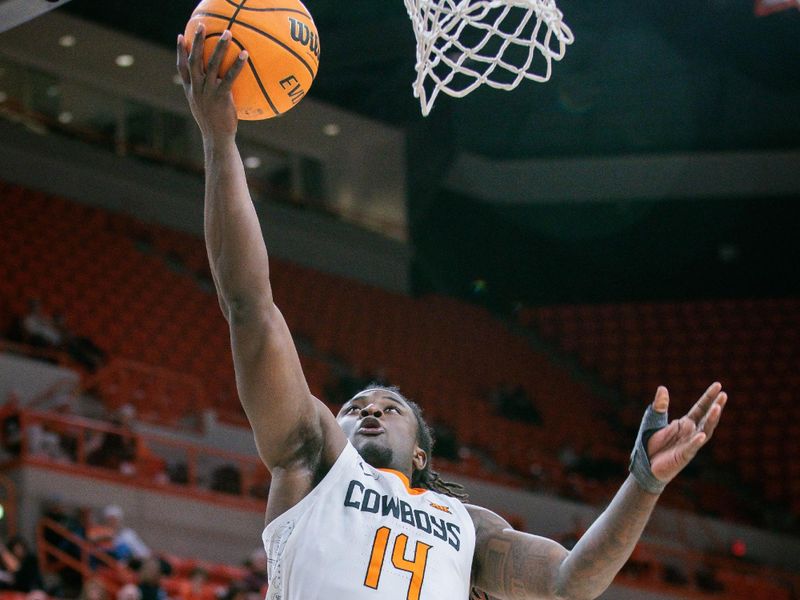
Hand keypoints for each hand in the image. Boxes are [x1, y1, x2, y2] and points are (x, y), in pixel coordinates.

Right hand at [177, 25, 247, 139]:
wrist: (217, 139)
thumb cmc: (215, 125)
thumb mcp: (205, 108)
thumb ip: (206, 95)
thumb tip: (216, 86)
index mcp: (191, 91)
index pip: (182, 68)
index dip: (180, 51)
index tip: (180, 36)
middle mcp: (196, 89)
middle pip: (194, 60)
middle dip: (196, 41)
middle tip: (202, 25)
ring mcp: (207, 92)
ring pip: (212, 64)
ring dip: (219, 47)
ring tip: (227, 33)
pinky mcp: (221, 97)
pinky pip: (229, 77)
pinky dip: (237, 65)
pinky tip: (245, 54)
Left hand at [646, 382, 726, 483]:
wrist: (644, 465)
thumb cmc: (650, 443)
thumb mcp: (653, 421)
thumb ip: (659, 406)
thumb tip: (662, 388)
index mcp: (685, 423)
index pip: (700, 408)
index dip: (709, 397)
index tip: (718, 386)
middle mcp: (690, 432)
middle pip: (706, 418)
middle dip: (715, 406)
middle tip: (724, 395)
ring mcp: (689, 444)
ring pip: (704, 431)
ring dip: (711, 420)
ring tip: (717, 408)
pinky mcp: (683, 456)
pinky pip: (692, 448)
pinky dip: (696, 441)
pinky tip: (701, 434)